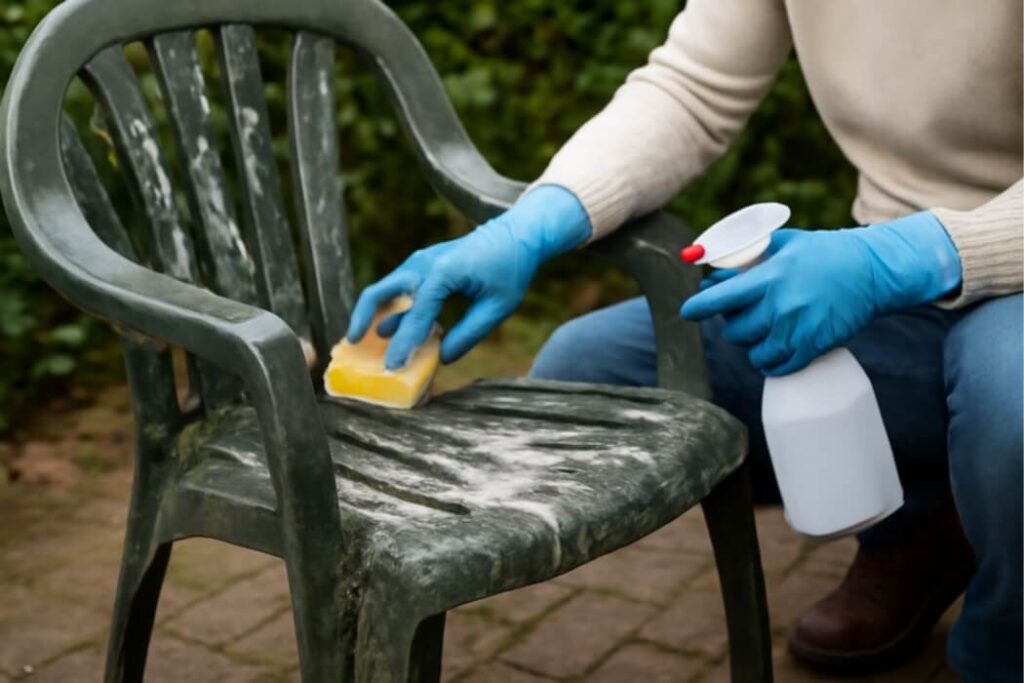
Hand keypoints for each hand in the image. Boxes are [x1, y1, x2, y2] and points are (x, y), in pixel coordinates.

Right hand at [347, 185, 591, 368]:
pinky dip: (389, 308)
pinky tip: (390, 329)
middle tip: (353, 344)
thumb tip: (442, 358)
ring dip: (372, 314)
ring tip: (364, 343)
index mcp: (444, 272)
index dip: (404, 342)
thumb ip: (469, 334)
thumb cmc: (510, 269)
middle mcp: (423, 264)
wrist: (515, 234)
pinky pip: (398, 288)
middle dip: (362, 319)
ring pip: (384, 289)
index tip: (393, 366)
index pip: (417, 314)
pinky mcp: (421, 265)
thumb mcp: (497, 307)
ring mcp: (419, 262)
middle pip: (380, 292)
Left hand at [681, 212, 961, 375]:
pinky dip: (769, 362)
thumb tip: (714, 268)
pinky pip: (777, 366)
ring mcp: (798, 329)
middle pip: (735, 330)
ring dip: (751, 344)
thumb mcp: (787, 243)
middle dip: (732, 324)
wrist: (874, 271)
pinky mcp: (814, 346)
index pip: (721, 298)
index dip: (699, 307)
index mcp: (771, 277)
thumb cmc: (826, 253)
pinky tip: (772, 350)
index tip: (687, 312)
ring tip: (761, 331)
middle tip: (743, 314)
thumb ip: (750, 254)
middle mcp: (781, 306)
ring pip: (754, 352)